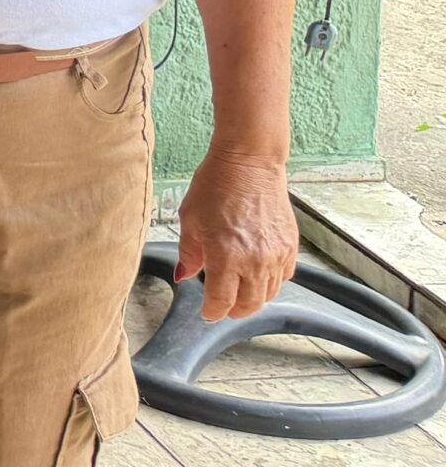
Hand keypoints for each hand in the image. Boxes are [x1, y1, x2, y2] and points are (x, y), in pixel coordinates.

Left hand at [175, 147, 297, 320]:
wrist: (249, 163)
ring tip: (240, 294)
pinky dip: (272, 282)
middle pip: (249, 305)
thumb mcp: (190, 218)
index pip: (222, 301)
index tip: (207, 313)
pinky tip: (259, 276)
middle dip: (234, 311)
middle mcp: (255, 261)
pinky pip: (284, 277)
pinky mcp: (291, 246)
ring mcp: (276, 254)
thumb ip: (189, 253)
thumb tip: (184, 277)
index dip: (213, 312)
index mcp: (226, 256)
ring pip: (269, 294)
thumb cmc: (214, 185)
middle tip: (223, 308)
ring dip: (254, 299)